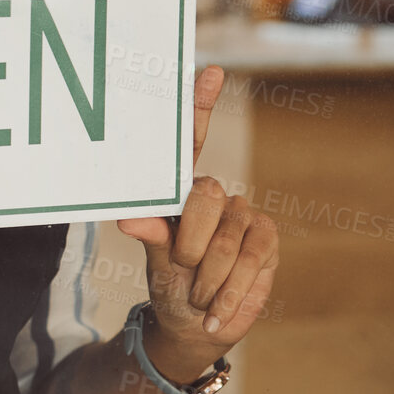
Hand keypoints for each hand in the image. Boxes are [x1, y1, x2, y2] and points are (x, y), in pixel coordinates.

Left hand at [115, 66, 279, 380]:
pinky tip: (216, 309)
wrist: (195, 322)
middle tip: (182, 269)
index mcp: (180, 190)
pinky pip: (253, 255)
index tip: (211, 71)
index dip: (201, 106)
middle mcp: (212, 194)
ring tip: (197, 295)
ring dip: (209, 276)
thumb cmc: (169, 282)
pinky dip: (231, 289)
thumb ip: (150, 234)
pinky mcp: (266, 237)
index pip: (192, 141)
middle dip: (190, 243)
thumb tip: (127, 218)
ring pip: (229, 236)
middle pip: (205, 197)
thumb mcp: (155, 260)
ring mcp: (242, 213)